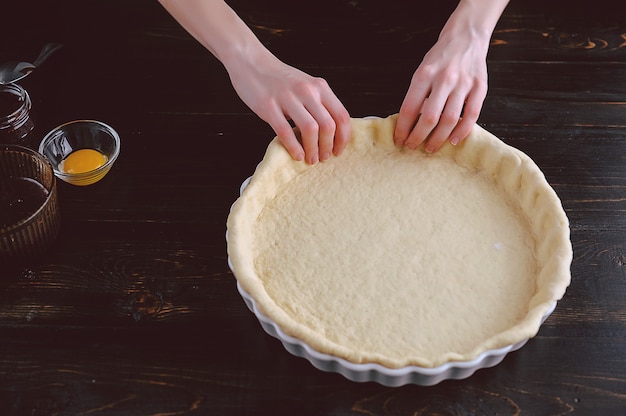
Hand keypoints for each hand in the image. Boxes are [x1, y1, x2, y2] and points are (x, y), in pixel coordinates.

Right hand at [228, 52, 350, 163]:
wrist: (251, 62)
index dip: (343, 137)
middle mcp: (307, 91)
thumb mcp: (306, 86)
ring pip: (310, 129)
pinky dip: (294, 147)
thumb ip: (318, 104)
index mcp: (319, 87)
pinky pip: (286, 132)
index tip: (339, 150)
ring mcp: (287, 98)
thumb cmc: (279, 79)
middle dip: (328, 147)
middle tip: (324, 158)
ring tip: (311, 159)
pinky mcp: (269, 106)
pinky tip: (297, 155)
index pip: (341, 115)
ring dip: (313, 149)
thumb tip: (330, 133)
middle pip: (328, 125)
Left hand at [394, 22, 489, 152]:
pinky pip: (471, 115)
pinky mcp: (480, 87)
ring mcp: (464, 84)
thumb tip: (411, 123)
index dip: (403, 128)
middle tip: (413, 146)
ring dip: (438, 138)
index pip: (410, 108)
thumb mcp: (422, 70)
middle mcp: (444, 79)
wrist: (466, 37)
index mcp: (425, 74)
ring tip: (430, 147)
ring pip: (450, 119)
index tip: (399, 139)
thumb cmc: (440, 58)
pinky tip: (453, 140)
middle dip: (418, 137)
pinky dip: (462, 131)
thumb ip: (418, 94)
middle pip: (430, 117)